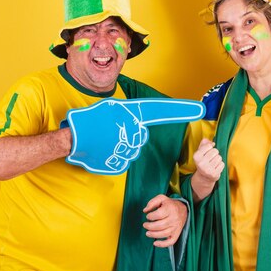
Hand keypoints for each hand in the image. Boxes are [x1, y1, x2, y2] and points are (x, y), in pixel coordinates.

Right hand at [64, 98, 204, 173]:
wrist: (71, 139)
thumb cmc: (89, 121)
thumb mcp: (108, 109)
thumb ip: (125, 114)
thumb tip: (135, 122)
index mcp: (130, 113)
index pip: (160, 111)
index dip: (181, 110)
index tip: (199, 109)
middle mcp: (131, 128)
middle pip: (139, 136)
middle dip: (128, 136)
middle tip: (111, 134)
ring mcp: (126, 146)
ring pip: (132, 149)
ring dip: (120, 147)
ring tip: (104, 142)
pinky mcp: (120, 161)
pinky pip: (123, 159)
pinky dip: (114, 157)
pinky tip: (103, 151)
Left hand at [142, 194, 187, 247]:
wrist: (183, 209)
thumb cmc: (169, 204)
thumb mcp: (161, 198)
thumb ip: (152, 202)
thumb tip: (145, 210)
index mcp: (170, 209)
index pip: (159, 214)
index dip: (150, 216)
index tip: (148, 216)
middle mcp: (174, 218)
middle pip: (160, 225)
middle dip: (150, 226)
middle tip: (145, 225)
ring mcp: (176, 227)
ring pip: (164, 234)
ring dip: (154, 235)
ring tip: (147, 233)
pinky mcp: (177, 234)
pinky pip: (171, 242)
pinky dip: (163, 244)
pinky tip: (155, 243)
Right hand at [193, 138, 223, 183]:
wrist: (204, 177)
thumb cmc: (203, 161)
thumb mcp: (200, 152)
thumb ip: (204, 143)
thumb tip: (212, 142)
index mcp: (196, 156)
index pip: (209, 146)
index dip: (210, 148)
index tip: (207, 152)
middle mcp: (201, 163)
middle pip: (215, 151)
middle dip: (215, 153)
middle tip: (211, 158)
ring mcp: (207, 169)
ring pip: (219, 157)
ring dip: (218, 159)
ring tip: (213, 163)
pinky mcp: (214, 174)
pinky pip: (222, 164)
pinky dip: (220, 165)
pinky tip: (216, 167)